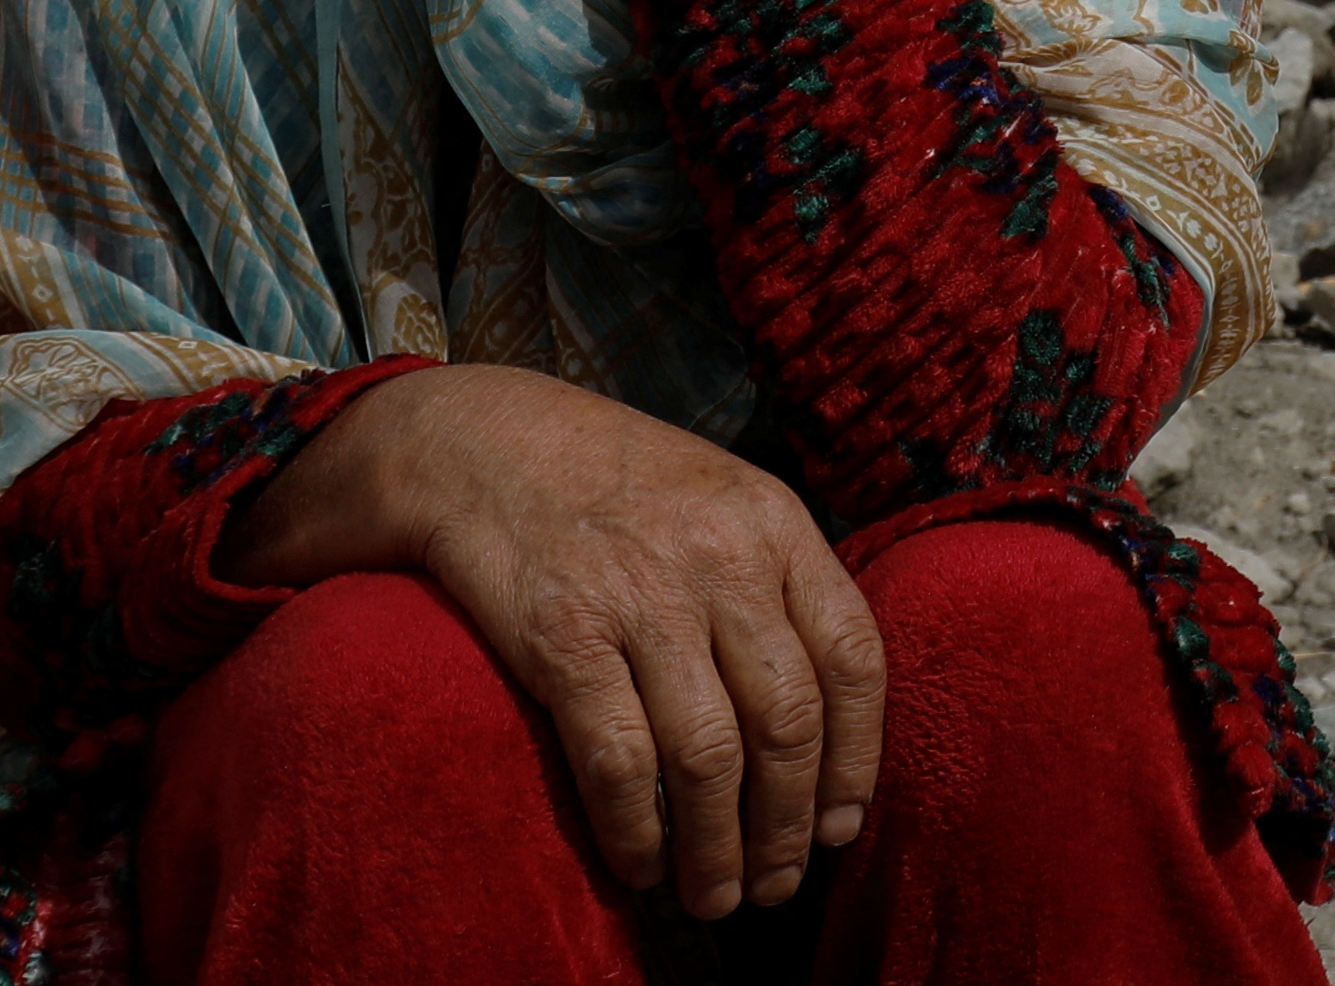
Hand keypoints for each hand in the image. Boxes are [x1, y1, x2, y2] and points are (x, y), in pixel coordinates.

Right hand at [218, 364, 887, 918]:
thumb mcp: (719, 495)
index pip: (853, 655)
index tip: (842, 825)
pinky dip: (636, 831)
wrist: (478, 438)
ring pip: (710, 756)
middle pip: (787, 720)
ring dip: (718, 848)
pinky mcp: (561, 635)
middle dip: (788, 824)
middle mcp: (719, 558)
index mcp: (774, 521)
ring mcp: (640, 596)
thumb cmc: (609, 481)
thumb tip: (826, 709)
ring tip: (713, 895)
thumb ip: (775, 582)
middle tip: (775, 885)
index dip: (857, 756)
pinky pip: (619, 761)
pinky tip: (639, 864)